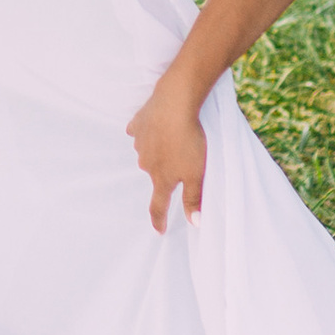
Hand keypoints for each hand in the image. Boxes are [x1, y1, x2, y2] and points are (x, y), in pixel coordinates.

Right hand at [128, 75, 207, 231]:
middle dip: (163, 174)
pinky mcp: (137, 123)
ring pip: (148, 153)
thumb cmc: (189, 140)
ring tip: (173, 140)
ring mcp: (139, 143)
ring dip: (158, 151)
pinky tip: (157, 125)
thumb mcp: (197, 173)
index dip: (159, 220)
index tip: (159, 231)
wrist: (175, 104)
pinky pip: (139, 132)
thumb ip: (194, 198)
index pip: (158, 206)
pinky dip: (147, 132)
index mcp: (161, 178)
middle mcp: (146, 164)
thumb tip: (194, 223)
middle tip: (179, 163)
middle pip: (154, 175)